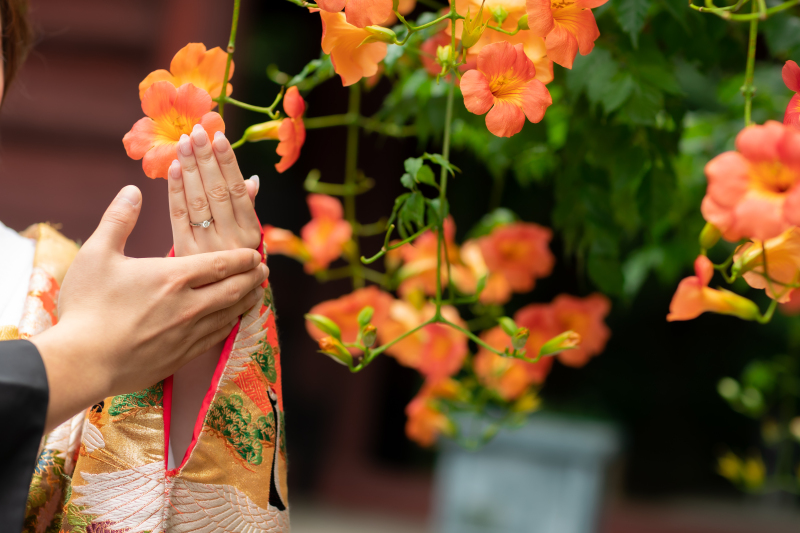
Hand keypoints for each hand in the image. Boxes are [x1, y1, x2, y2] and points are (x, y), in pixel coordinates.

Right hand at [30, 186, 268, 431]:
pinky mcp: (182, 357)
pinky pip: (216, 338)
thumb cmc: (87, 306)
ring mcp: (188, 334)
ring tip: (256, 292)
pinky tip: (231, 321)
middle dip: (253, 278)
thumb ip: (119, 220)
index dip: (243, 258)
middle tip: (264, 270)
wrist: (82, 362)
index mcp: (174, 276)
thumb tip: (133, 190)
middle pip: (235, 288)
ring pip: (230, 314)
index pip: (222, 263)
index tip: (256, 254)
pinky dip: (230, 325)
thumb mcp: (97, 255)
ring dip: (246, 301)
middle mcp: (190, 305)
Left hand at [168, 124, 261, 256]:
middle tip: (197, 131)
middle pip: (217, 193)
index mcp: (250, 235)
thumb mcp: (249, 240)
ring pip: (198, 202)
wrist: (216, 306)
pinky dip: (175, 191)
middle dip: (206, 159)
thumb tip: (253, 180)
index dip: (228, 163)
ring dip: (190, 169)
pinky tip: (173, 168)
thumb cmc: (235, 267)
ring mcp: (207, 249)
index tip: (219, 137)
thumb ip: (248, 210)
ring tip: (184, 142)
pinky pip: (178, 217)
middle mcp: (231, 242)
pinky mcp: (184, 254)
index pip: (239, 192)